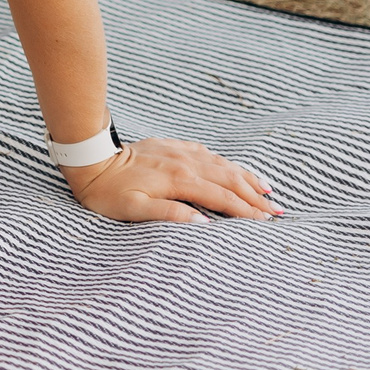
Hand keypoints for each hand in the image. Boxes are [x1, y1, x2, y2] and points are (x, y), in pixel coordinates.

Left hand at [62, 138, 283, 222]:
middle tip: (277, 212)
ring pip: (223, 165)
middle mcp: (186, 163)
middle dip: (255, 197)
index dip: (247, 211)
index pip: (223, 199)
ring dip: (247, 178)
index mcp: (180, 181)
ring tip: (267, 190)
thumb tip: (204, 223)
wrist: (91, 157)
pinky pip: (208, 154)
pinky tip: (234, 168)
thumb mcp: (133, 210)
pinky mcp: (173, 146)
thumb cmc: (108, 191)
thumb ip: (170, 215)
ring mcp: (181, 152)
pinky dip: (227, 163)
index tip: (267, 222)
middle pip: (230, 181)